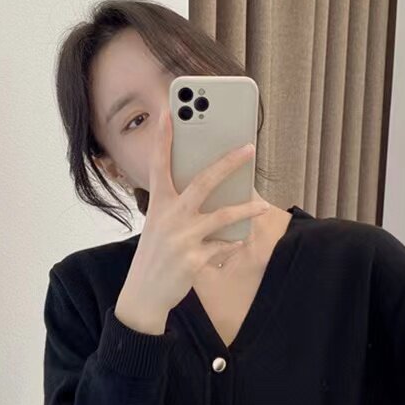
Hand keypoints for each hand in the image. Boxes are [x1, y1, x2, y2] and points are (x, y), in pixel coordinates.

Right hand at [125, 112, 269, 313]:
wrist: (143, 295)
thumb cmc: (155, 255)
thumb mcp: (159, 225)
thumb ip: (178, 206)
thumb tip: (210, 187)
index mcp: (158, 204)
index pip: (160, 163)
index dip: (163, 135)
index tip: (170, 110)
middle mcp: (169, 217)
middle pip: (204, 181)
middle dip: (229, 162)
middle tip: (249, 148)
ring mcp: (182, 238)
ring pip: (223, 216)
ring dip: (245, 210)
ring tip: (261, 206)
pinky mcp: (193, 260)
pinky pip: (223, 247)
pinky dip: (233, 244)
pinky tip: (240, 240)